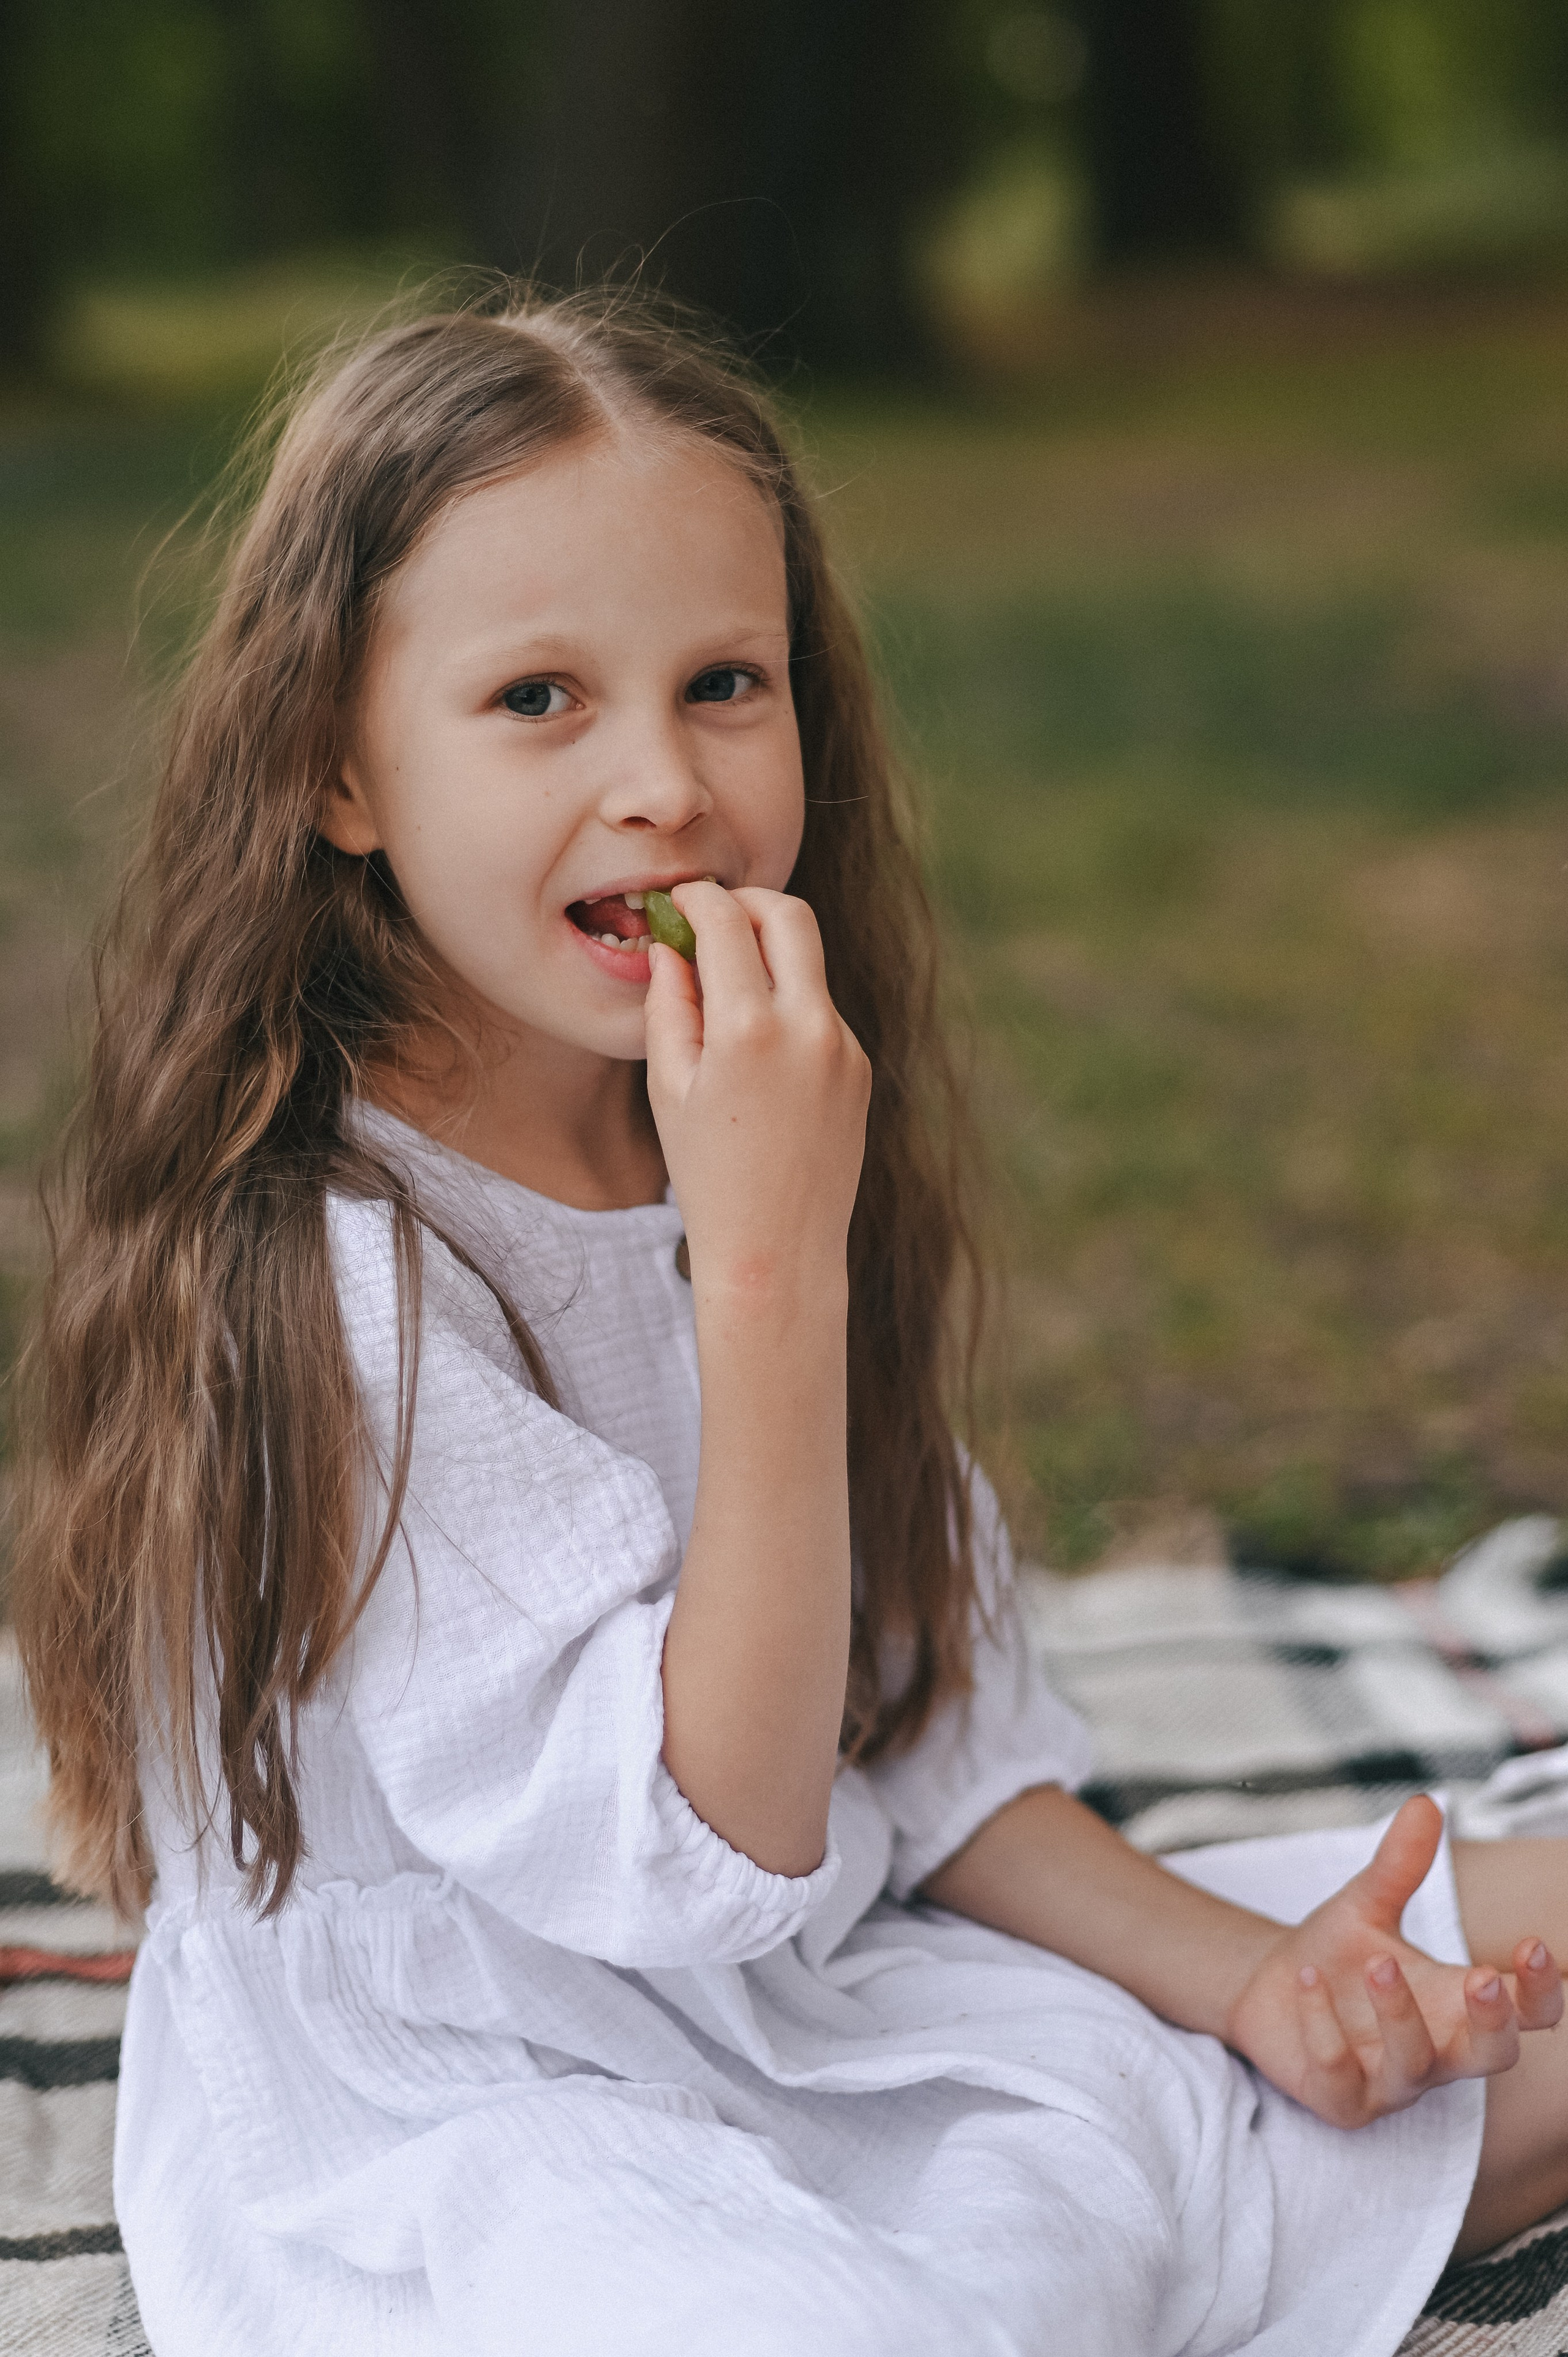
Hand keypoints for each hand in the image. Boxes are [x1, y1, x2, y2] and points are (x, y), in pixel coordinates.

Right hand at [643, 883, 869, 1304]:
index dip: (697, 899)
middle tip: (715, 918)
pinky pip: (821, 1011)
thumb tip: (672, 946)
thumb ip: (669, 1004)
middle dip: (748, 902)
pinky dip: (788, 1008)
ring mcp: (843, 1046)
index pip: (726, 921)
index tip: (679, 901)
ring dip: (769, 958)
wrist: (777, 1247)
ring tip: (726, 995)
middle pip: (790, 914)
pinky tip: (759, 1055)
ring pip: (809, 963)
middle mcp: (808, 1027)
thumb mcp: (669, 1086)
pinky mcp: (860, 1066)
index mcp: (749, 1029)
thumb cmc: (707, 1173)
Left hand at [1225, 1796, 1562, 2126]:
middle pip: (1494, 2056)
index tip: (1534, 1943)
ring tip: (1377, 1962)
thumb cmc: (1339, 1955)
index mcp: (1458, 2003)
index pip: (1526, 2010)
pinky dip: (1325, 2029)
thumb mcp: (1368, 1903)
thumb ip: (1399, 1864)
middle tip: (1482, 1978)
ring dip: (1400, 2014)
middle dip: (1494, 2022)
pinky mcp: (1343, 2101)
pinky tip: (1308, 1981)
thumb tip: (1424, 1803)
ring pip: (1417, 2065)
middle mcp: (1439, 2050)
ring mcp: (1393, 2082)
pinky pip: (1341, 2075)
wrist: (1269, 1989)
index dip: (1542, 1988)